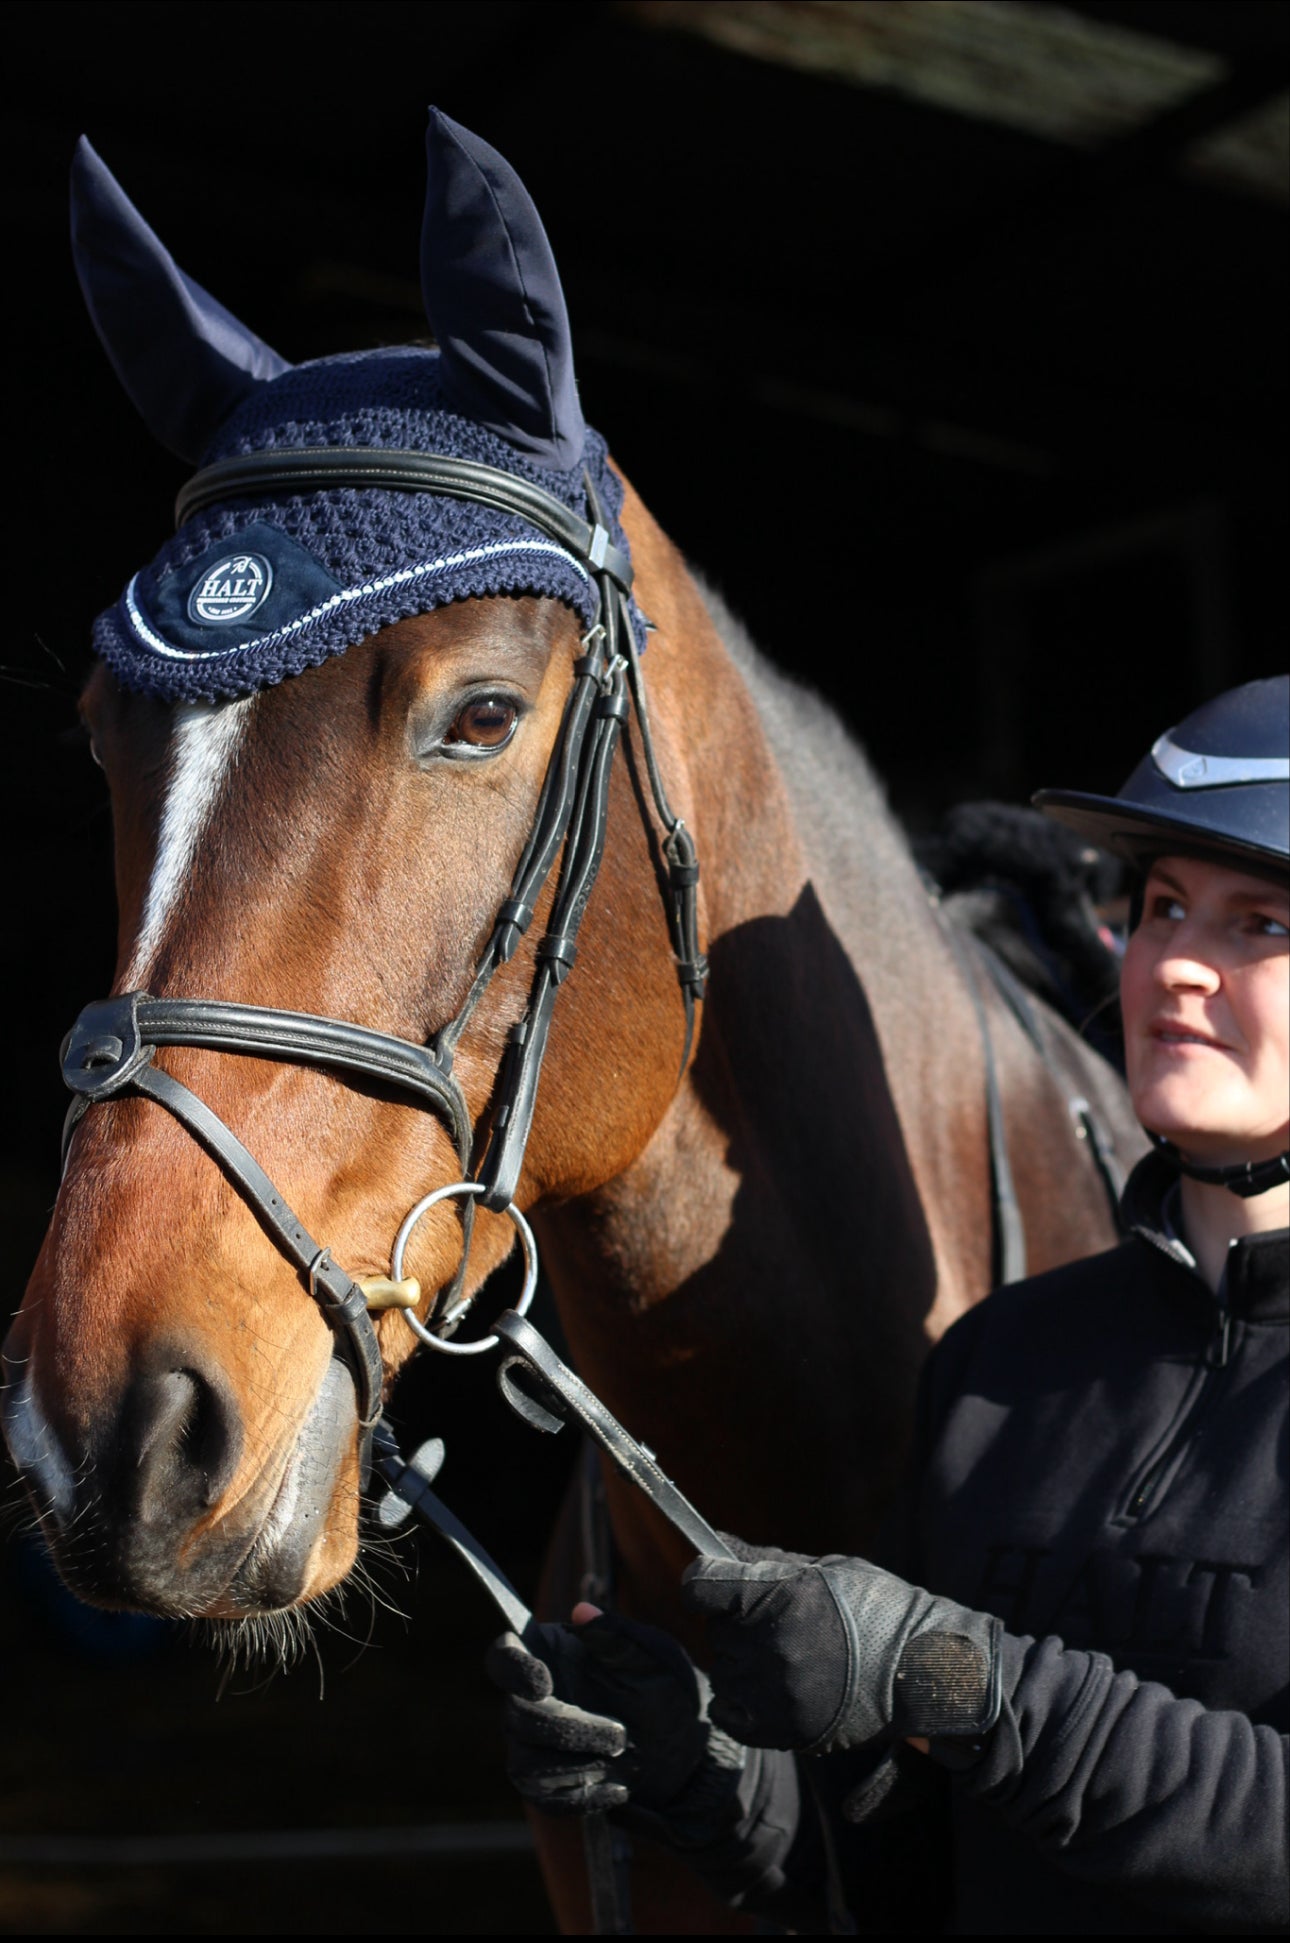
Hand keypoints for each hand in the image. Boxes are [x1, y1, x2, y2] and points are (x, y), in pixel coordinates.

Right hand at [485, 1605, 719, 1820]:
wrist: (688, 1751)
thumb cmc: (666, 1690)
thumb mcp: (653, 1658)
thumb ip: (617, 1635)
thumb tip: (583, 1611)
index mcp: (548, 1657)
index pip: (503, 1659)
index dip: (512, 1669)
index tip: (544, 1682)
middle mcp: (532, 1701)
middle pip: (517, 1717)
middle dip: (568, 1729)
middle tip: (620, 1735)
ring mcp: (534, 1746)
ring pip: (527, 1763)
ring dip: (579, 1765)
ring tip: (626, 1760)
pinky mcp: (547, 1787)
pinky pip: (545, 1798)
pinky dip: (582, 1795)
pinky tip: (620, 1787)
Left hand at [682, 1537, 1000, 1754]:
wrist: (924, 1671)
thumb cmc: (880, 1608)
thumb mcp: (826, 1568)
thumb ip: (764, 1560)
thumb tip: (714, 1545)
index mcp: (782, 1596)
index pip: (701, 1587)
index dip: (704, 1580)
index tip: (712, 1581)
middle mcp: (772, 1646)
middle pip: (715, 1629)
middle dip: (736, 1620)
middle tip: (776, 1619)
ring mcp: (776, 1692)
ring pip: (723, 1668)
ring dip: (743, 1659)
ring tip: (787, 1654)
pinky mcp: (783, 1730)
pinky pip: (728, 1712)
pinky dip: (738, 1700)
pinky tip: (768, 1685)